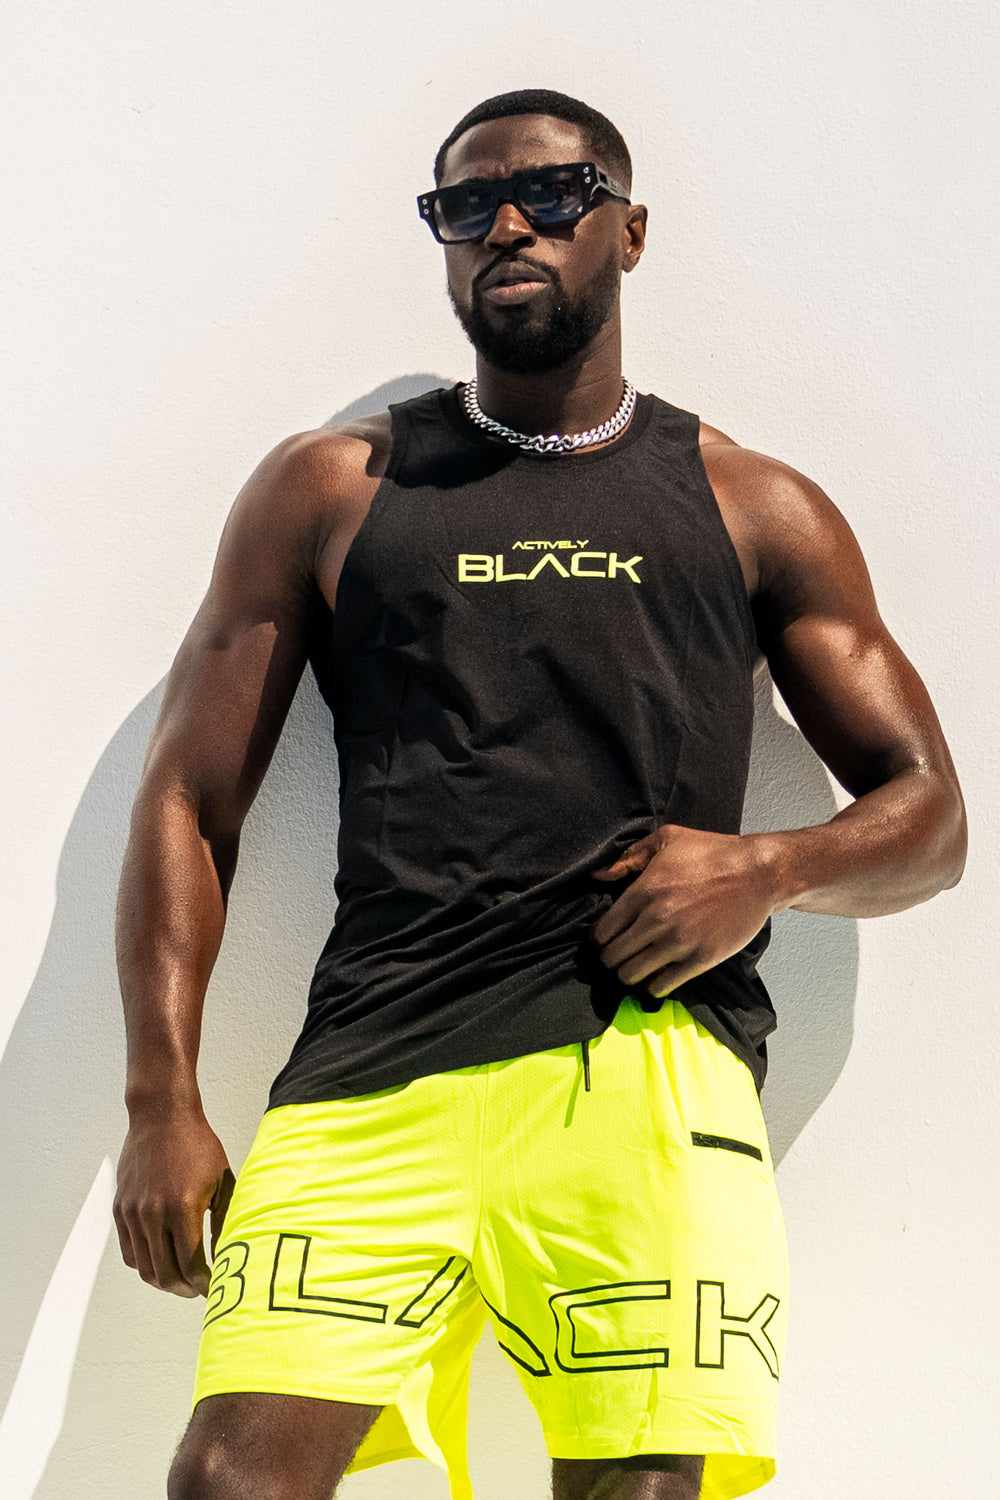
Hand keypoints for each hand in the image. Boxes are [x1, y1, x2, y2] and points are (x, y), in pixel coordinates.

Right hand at [114, 1105, 234, 1297]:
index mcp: (182, 1207)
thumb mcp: (222, 1180)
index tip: (212, 1287)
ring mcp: (134, 1213)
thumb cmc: (197, 1144)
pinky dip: (144, 1265)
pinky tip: (161, 1261)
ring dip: (164, 1281)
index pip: (190, 1264)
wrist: (162, 1116)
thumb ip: (224, 1221)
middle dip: (184, 1290)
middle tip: (197, 1290)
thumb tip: (226, 1255)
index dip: (202, 1283)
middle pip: (165, 1274)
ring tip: (181, 1280)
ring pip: (144, 1268)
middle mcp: (154, 1213)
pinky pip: (129, 1251)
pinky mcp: (121, 1209)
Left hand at [591, 824, 777, 997]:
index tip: (604, 938)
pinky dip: (653, 985)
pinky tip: (656, 976)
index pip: (603, 930)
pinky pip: (662, 986)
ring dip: (628, 974)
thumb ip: (629, 857)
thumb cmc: (713, 852)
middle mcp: (657, 919)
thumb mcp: (667, 839)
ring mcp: (679, 942)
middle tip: (616, 955)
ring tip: (634, 967)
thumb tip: (598, 876)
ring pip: (632, 974)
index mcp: (644, 890)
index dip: (598, 938)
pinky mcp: (700, 959)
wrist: (759, 873)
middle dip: (610, 957)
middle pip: (613, 956)